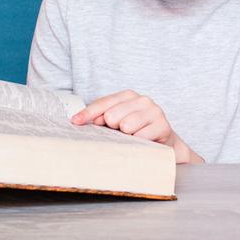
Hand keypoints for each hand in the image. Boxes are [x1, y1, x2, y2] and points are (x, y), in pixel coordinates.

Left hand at [71, 89, 203, 163]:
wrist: (164, 143)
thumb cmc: (137, 131)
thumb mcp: (118, 121)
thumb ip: (101, 117)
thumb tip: (80, 120)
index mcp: (128, 96)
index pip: (104, 103)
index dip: (88, 113)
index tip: (75, 121)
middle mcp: (142, 100)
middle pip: (112, 115)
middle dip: (112, 128)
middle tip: (120, 134)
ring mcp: (154, 111)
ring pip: (126, 126)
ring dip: (126, 137)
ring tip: (132, 138)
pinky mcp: (163, 126)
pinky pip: (140, 138)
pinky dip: (137, 144)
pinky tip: (142, 143)